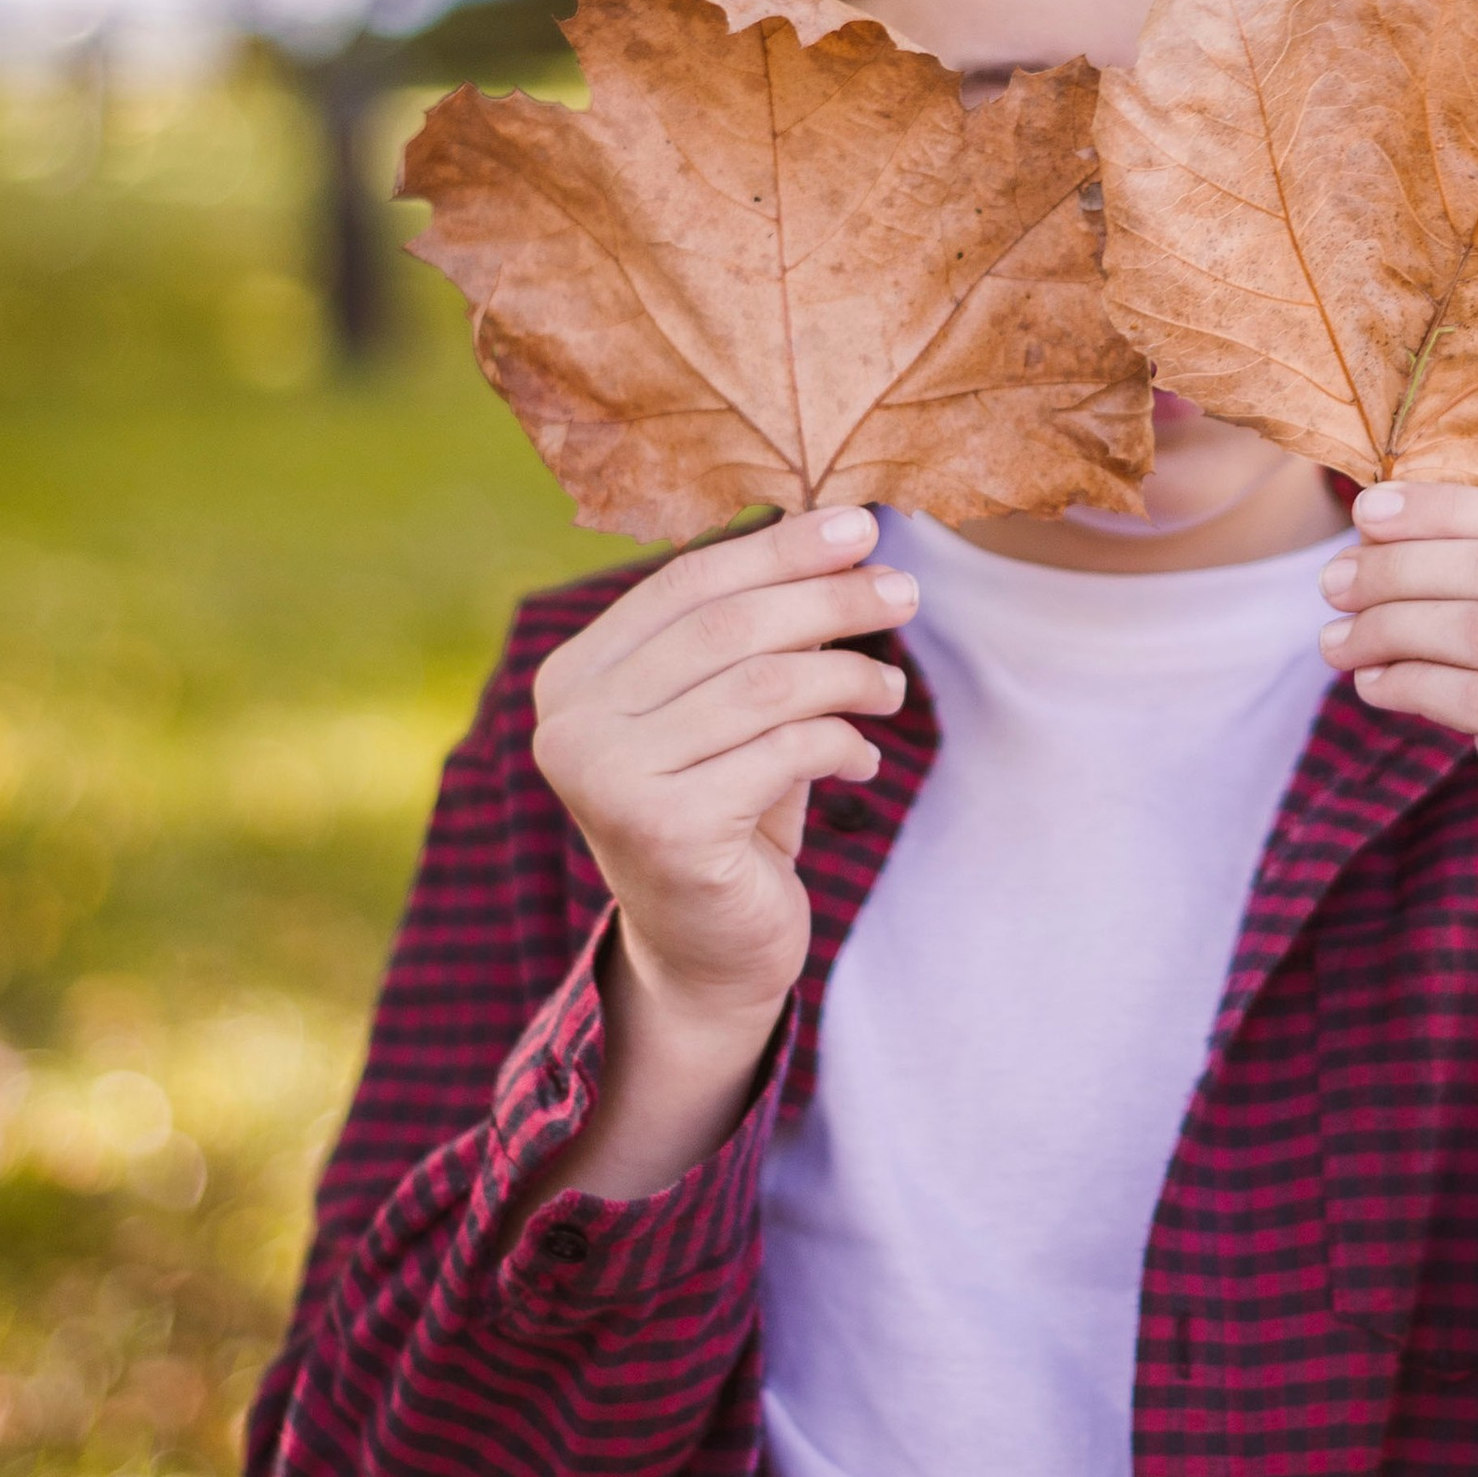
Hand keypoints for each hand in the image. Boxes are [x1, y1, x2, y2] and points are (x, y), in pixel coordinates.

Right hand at [526, 506, 913, 1201]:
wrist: (708, 951)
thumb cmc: (727, 809)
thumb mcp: (732, 711)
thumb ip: (760, 631)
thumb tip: (843, 532)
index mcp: (573, 679)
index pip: (685, 584)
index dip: (777, 547)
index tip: (860, 525)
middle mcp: (573, 727)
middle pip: (728, 628)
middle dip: (829, 598)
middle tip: (904, 589)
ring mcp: (610, 781)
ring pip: (766, 686)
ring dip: (850, 674)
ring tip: (892, 688)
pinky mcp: (666, 831)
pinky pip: (786, 752)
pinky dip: (842, 744)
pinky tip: (864, 760)